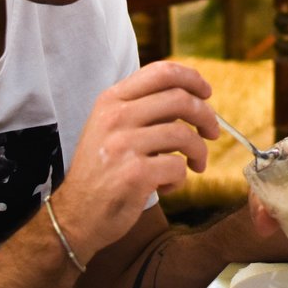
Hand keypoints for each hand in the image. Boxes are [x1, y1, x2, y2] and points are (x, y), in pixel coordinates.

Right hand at [53, 61, 216, 257]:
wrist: (75, 216)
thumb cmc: (102, 171)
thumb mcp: (112, 128)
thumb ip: (143, 109)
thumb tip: (192, 97)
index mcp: (111, 100)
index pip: (161, 72)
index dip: (192, 79)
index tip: (206, 94)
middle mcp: (115, 117)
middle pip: (180, 99)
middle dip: (207, 116)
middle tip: (212, 133)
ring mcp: (123, 144)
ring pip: (184, 135)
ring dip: (199, 152)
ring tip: (196, 165)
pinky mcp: (134, 174)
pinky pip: (177, 167)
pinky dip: (180, 179)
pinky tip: (166, 186)